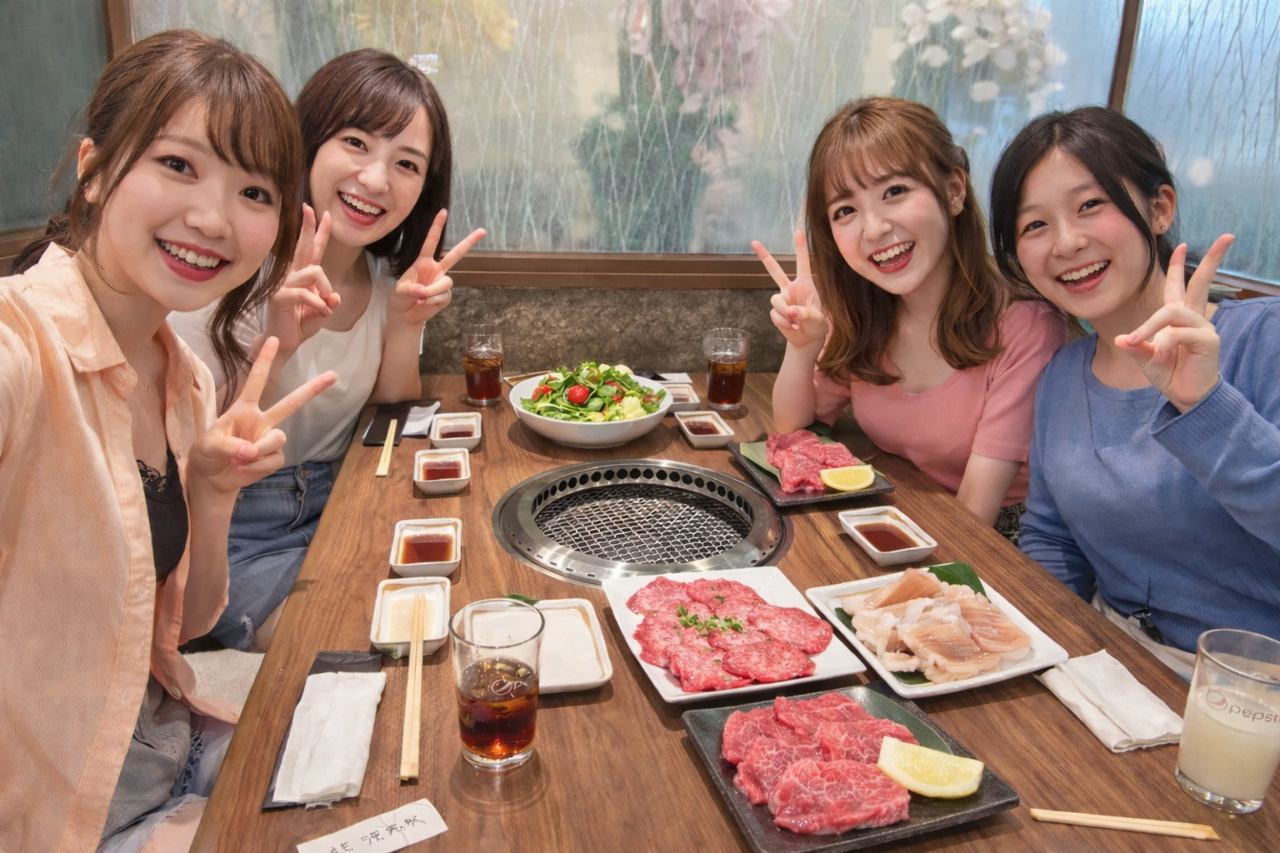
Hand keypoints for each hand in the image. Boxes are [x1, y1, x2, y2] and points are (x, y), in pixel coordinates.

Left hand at [187, 337, 336, 495]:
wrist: (211, 479)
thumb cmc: (207, 454)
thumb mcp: (208, 445)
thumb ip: (229, 444)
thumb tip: (251, 450)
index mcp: (244, 409)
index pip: (256, 381)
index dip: (264, 361)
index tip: (274, 339)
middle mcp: (261, 421)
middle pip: (291, 403)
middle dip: (312, 389)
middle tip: (333, 375)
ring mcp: (269, 439)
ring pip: (278, 438)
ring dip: (259, 450)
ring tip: (239, 460)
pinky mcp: (273, 457)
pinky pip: (275, 459)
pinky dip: (258, 467)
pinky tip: (243, 469)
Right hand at [264, 204, 340, 353]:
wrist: (285, 341)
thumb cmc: (301, 324)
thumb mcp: (323, 312)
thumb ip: (329, 301)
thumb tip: (334, 296)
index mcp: (303, 275)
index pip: (312, 250)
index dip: (318, 232)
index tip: (322, 213)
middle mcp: (292, 275)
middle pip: (304, 246)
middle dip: (309, 227)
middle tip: (311, 209)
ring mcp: (284, 284)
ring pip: (314, 271)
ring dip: (325, 290)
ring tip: (325, 307)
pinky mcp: (280, 297)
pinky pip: (304, 292)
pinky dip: (317, 303)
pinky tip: (321, 312)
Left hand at [387, 209, 485, 325]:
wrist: (404, 316)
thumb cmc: (399, 299)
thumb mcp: (399, 291)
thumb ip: (410, 289)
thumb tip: (424, 291)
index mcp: (423, 262)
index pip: (431, 241)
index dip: (437, 227)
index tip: (443, 211)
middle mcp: (435, 270)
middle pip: (455, 254)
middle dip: (468, 242)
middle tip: (483, 231)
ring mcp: (441, 283)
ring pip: (447, 282)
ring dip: (433, 291)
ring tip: (420, 298)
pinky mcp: (444, 297)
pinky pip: (444, 296)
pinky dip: (432, 301)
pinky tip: (424, 304)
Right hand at [753, 230, 826, 349]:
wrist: (807, 341)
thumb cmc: (817, 326)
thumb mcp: (817, 320)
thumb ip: (805, 314)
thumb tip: (790, 311)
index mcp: (805, 285)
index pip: (803, 263)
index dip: (801, 248)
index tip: (798, 231)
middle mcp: (791, 289)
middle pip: (775, 270)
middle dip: (764, 256)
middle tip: (753, 242)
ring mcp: (782, 300)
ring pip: (776, 300)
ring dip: (784, 313)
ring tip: (795, 323)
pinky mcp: (776, 312)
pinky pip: (775, 315)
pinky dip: (783, 323)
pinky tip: (792, 328)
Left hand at [1116, 234, 1233, 411]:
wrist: (1185, 397)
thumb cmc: (1169, 375)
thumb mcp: (1145, 358)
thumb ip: (1135, 346)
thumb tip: (1121, 339)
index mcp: (1179, 319)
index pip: (1180, 287)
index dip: (1179, 267)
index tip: (1182, 246)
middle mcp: (1194, 319)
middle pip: (1201, 283)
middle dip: (1211, 259)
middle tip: (1227, 237)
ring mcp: (1203, 328)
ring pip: (1172, 312)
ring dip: (1151, 328)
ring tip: (1144, 345)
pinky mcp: (1208, 340)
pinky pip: (1178, 333)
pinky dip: (1164, 345)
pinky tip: (1163, 357)